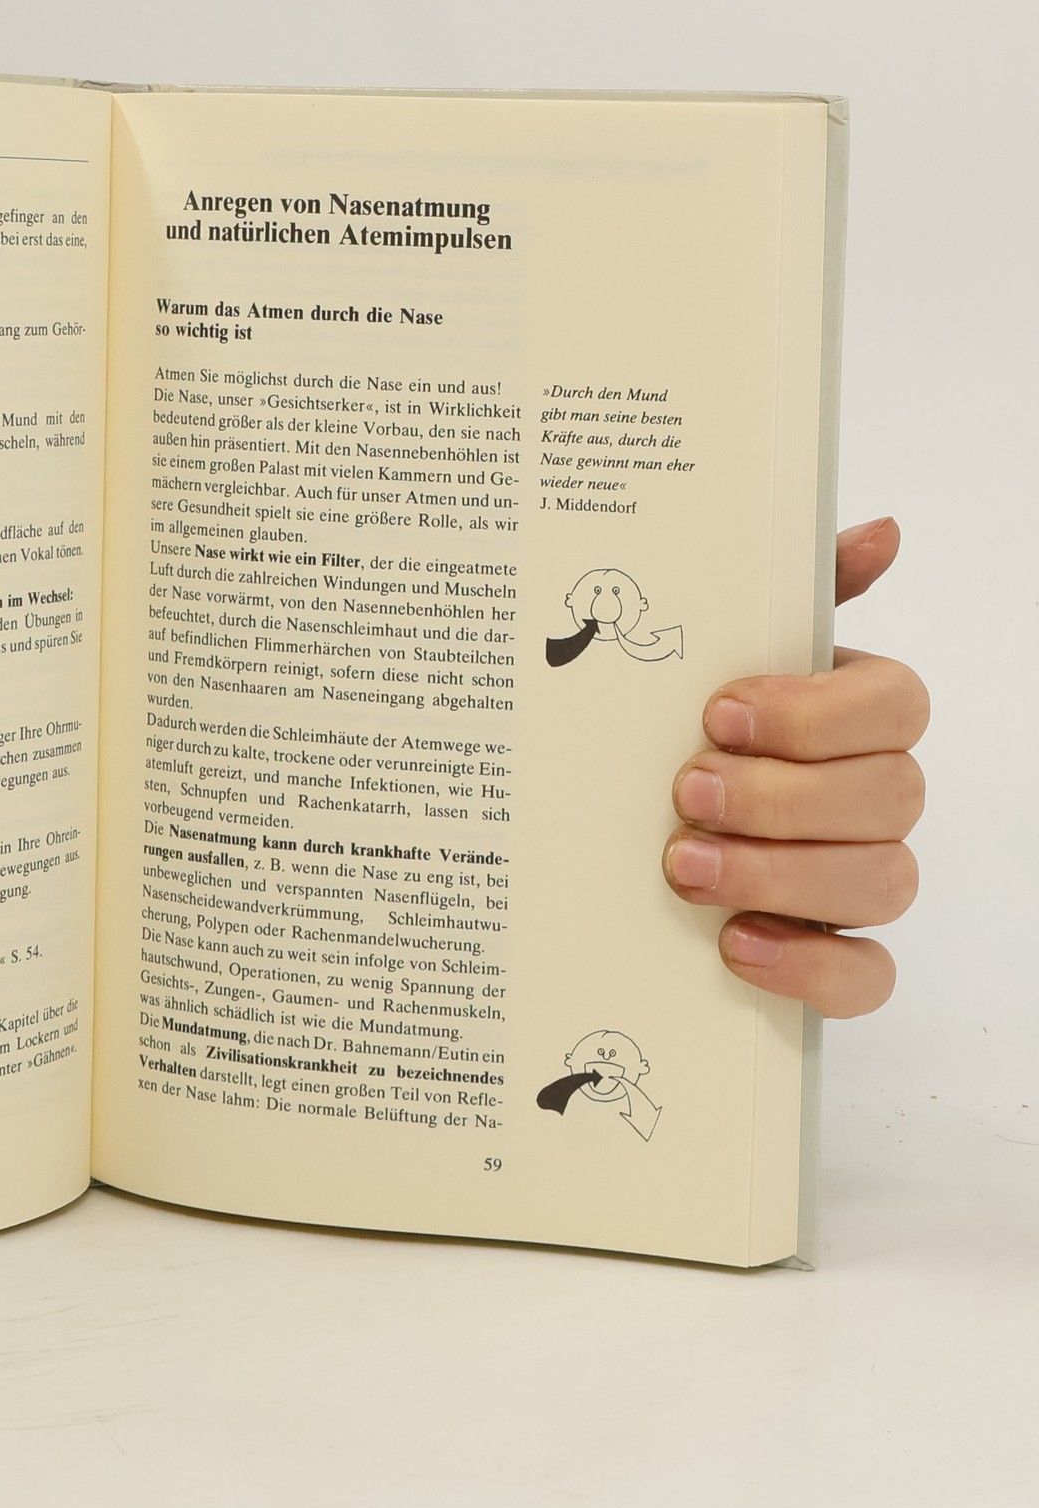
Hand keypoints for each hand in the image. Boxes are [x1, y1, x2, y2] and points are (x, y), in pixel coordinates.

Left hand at [663, 517, 927, 1016]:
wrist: (609, 829)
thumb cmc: (679, 725)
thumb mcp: (709, 649)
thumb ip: (789, 587)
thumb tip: (881, 531)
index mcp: (851, 713)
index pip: (896, 704)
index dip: (815, 712)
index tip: (717, 714)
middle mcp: (871, 796)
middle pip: (891, 796)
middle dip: (783, 797)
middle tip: (687, 792)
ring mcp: (858, 878)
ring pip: (884, 882)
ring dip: (781, 873)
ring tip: (685, 865)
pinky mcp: (835, 956)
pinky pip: (868, 976)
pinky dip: (811, 966)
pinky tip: (736, 943)